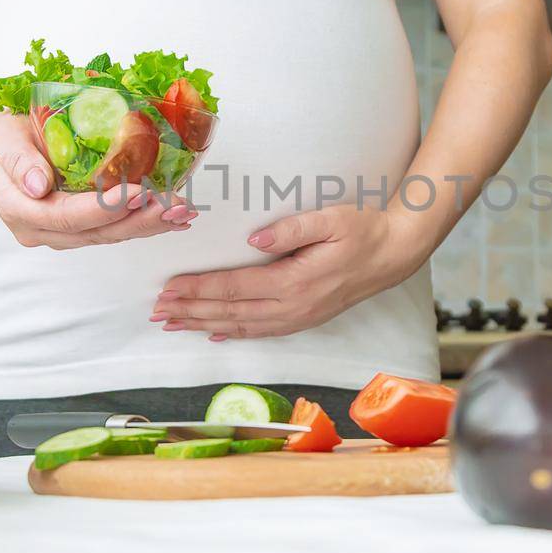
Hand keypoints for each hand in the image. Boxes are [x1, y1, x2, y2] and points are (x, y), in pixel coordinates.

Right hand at [0, 113, 194, 248]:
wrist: (1, 150)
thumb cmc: (2, 139)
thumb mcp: (1, 139)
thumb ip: (18, 161)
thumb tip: (38, 185)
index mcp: (21, 211)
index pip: (67, 216)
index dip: (103, 208)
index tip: (137, 192)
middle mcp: (42, 231)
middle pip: (96, 232)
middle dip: (138, 220)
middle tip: (174, 207)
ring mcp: (62, 233)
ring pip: (110, 235)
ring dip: (148, 224)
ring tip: (182, 212)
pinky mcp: (80, 228)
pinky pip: (114, 229)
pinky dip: (144, 222)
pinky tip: (172, 217)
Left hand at [151, 206, 428, 339]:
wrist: (395, 254)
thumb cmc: (363, 230)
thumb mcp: (331, 219)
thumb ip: (292, 229)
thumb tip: (255, 240)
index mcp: (294, 281)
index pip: (234, 288)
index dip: (198, 290)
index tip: (169, 288)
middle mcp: (293, 306)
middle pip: (230, 312)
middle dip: (190, 312)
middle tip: (157, 311)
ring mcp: (299, 317)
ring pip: (241, 326)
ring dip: (204, 325)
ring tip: (174, 324)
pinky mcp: (304, 319)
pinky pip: (261, 332)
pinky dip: (233, 333)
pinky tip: (214, 333)